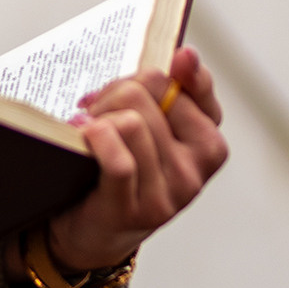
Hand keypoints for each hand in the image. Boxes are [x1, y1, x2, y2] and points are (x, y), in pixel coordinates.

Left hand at [42, 45, 228, 279]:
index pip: (188, 83)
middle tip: (98, 112)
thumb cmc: (119, 168)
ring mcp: (168, 195)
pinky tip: (81, 135)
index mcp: (208, 145)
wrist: (89, 232)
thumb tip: (187, 56)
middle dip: (114, 93)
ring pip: (130, 122)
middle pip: (149, 92)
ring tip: (88, 131)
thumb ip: (173, 90)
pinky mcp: (134, 210)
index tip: (135, 84)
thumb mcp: (152, 126)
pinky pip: (118, 159)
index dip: (150, 77)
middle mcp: (196, 172)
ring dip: (98, 117)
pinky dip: (94, 139)